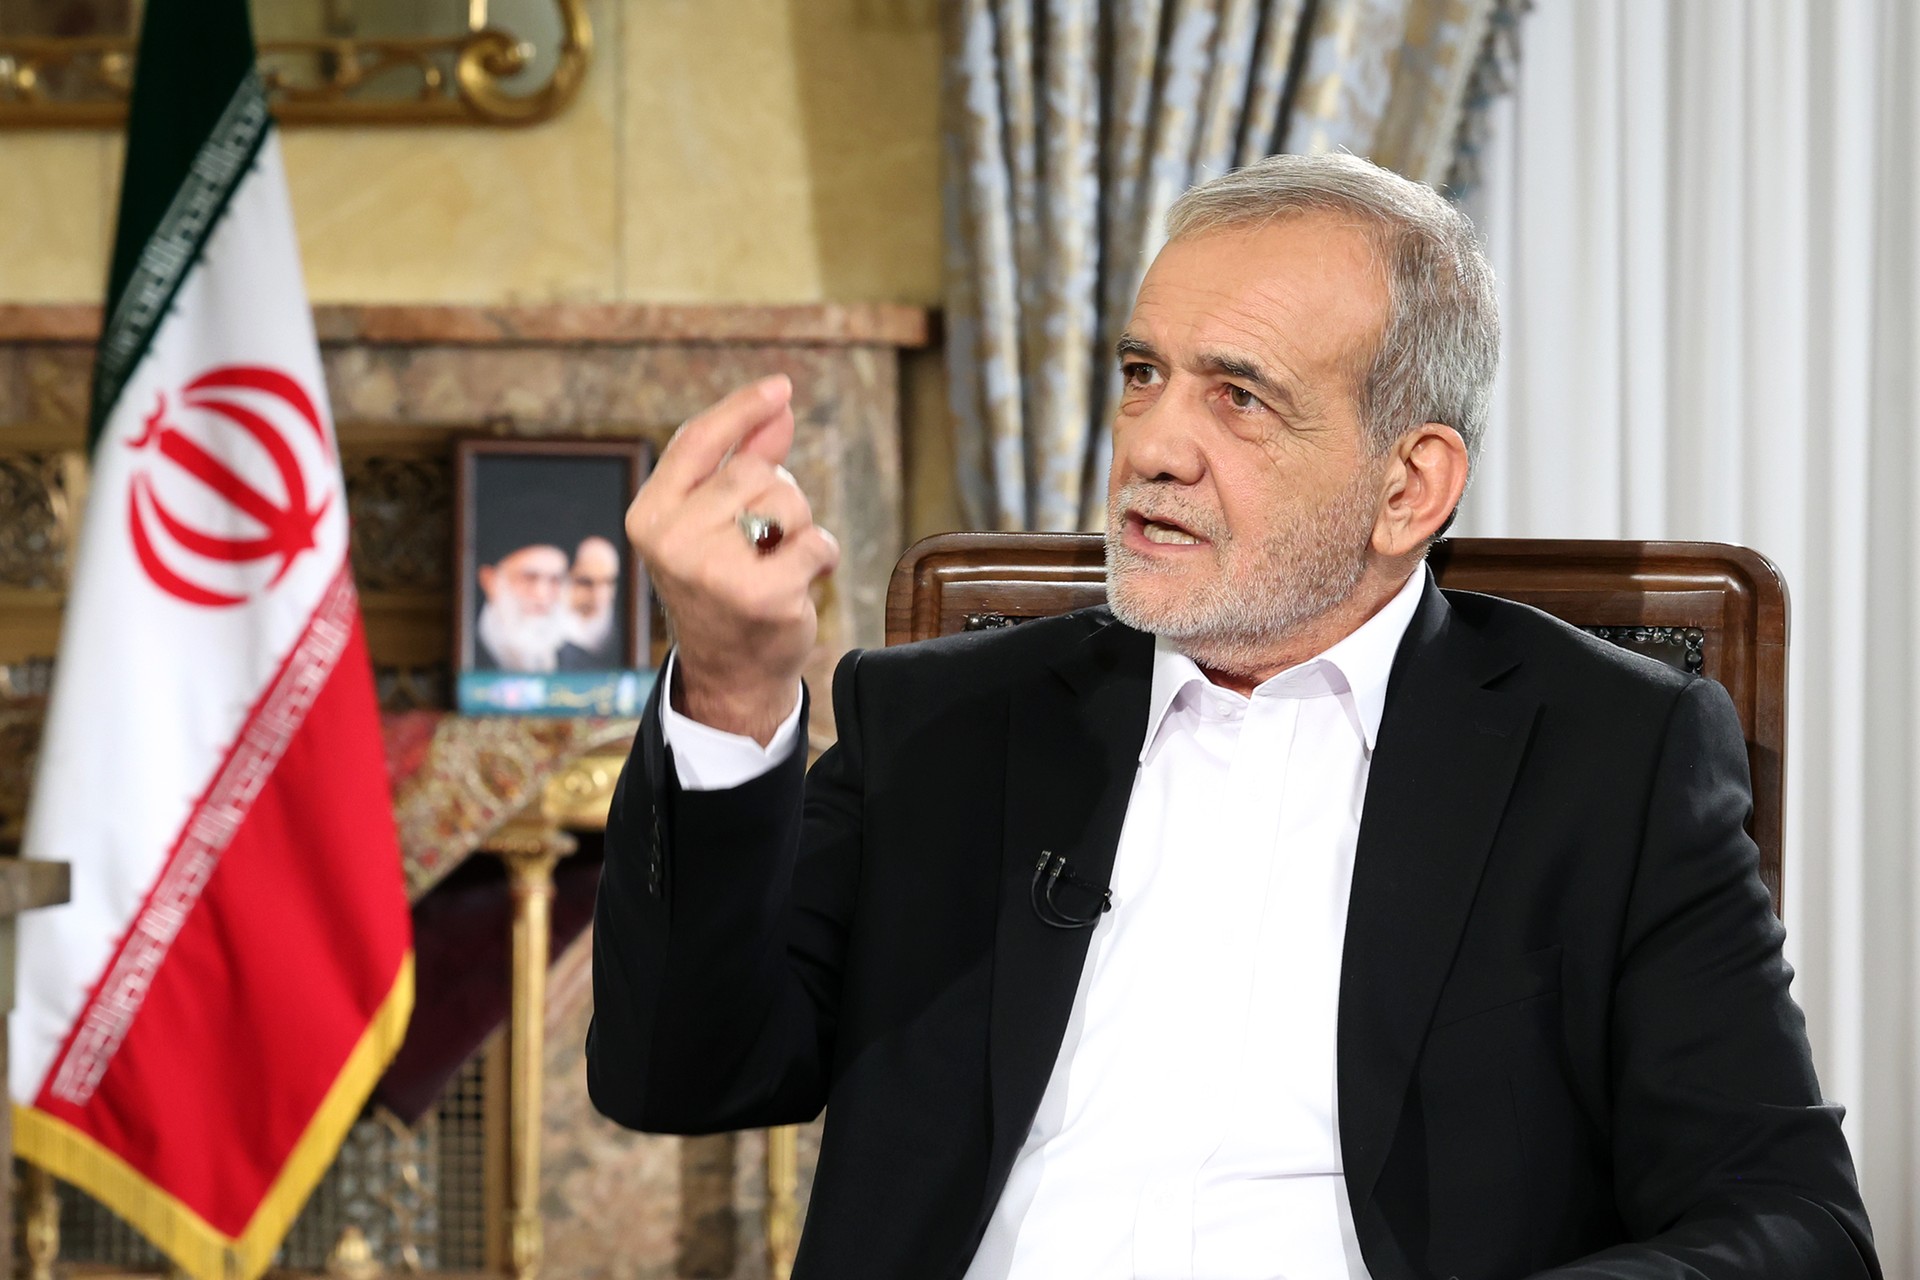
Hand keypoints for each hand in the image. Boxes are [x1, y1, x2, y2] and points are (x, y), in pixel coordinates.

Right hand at [626, 376, 839, 744]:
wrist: (730, 674)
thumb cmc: (724, 587)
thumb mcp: (716, 522)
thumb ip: (742, 462)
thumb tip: (779, 408)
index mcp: (649, 516)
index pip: (696, 441)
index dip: (741, 409)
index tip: (780, 387)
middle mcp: (671, 540)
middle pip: (753, 471)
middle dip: (778, 496)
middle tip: (767, 540)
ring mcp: (712, 569)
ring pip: (787, 501)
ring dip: (800, 526)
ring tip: (778, 561)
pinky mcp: (759, 594)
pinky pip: (815, 541)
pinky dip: (821, 556)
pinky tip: (800, 581)